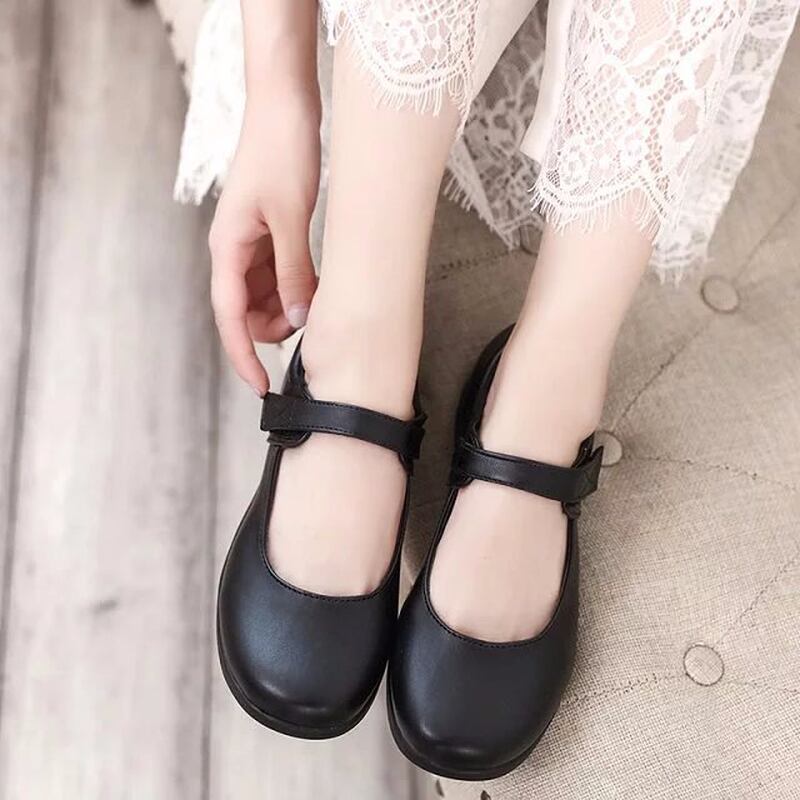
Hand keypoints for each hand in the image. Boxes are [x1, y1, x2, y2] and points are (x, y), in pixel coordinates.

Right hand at [208, 86, 320, 395]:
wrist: (284, 106)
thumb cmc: (281, 152)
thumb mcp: (291, 218)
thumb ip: (293, 272)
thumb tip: (299, 320)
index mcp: (227, 248)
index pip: (230, 318)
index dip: (243, 356)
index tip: (262, 388)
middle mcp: (233, 250)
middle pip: (246, 312)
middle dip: (274, 327)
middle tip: (311, 322)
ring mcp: (250, 243)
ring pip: (263, 296)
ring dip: (288, 307)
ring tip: (320, 297)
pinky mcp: (267, 234)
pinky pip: (276, 275)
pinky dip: (295, 285)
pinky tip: (317, 282)